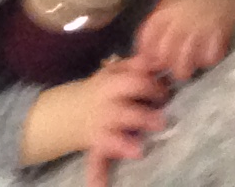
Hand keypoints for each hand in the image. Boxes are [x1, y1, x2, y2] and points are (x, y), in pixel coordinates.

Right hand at [78, 55, 171, 186]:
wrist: (68, 112)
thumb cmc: (103, 90)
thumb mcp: (115, 71)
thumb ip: (136, 64)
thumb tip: (161, 59)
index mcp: (111, 83)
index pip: (134, 81)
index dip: (152, 86)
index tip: (166, 93)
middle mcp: (105, 106)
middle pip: (124, 109)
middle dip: (141, 115)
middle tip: (161, 122)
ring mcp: (99, 127)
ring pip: (110, 136)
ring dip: (122, 145)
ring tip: (139, 152)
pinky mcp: (95, 146)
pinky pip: (95, 161)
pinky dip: (97, 175)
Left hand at [135, 0, 234, 82]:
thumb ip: (162, 18)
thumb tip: (151, 44)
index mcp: (164, 10)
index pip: (146, 42)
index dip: (148, 56)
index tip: (154, 61)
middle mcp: (178, 22)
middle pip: (163, 58)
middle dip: (166, 65)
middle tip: (174, 65)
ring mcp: (199, 29)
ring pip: (183, 65)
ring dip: (186, 68)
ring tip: (192, 64)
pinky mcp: (220, 34)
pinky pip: (209, 59)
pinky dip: (208, 60)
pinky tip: (209, 53)